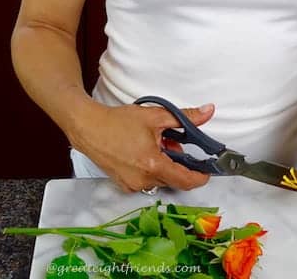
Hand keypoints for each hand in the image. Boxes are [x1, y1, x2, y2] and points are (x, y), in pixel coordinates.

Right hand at [69, 101, 215, 192]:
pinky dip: (152, 169)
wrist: (89, 127)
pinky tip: (144, 152)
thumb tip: (207, 112)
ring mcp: (132, 184)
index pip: (186, 181)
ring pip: (161, 179)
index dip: (200, 177)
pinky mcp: (124, 185)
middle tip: (173, 142)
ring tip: (155, 144)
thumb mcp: (156, 116)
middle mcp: (143, 179)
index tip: (208, 171)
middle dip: (179, 162)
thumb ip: (185, 117)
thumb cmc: (118, 122)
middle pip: (174, 178)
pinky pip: (147, 180)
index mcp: (152, 164)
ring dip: (165, 165)